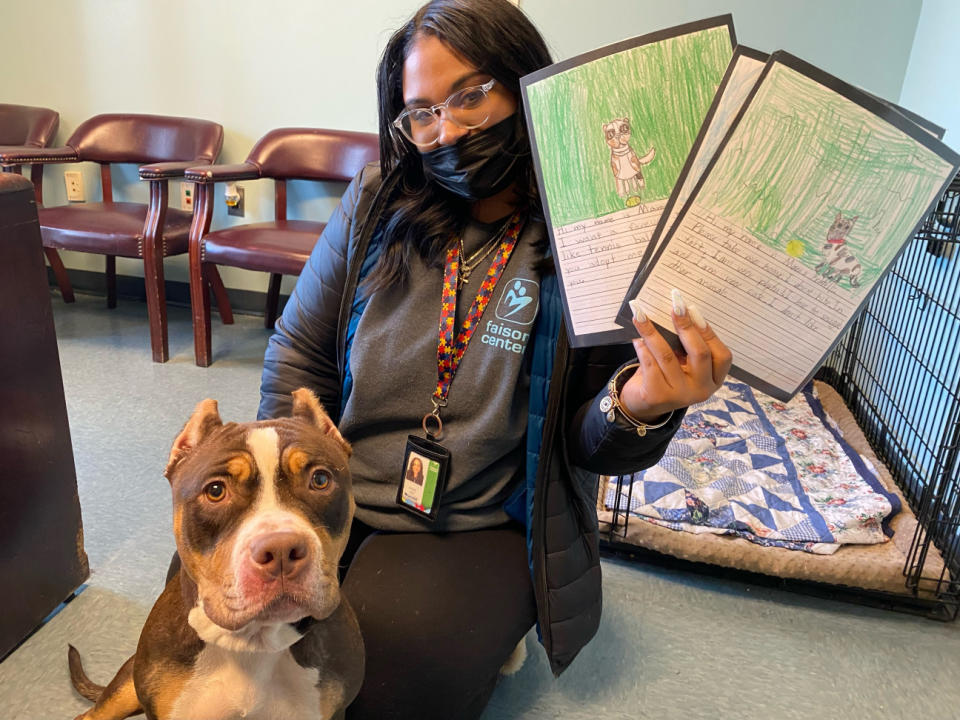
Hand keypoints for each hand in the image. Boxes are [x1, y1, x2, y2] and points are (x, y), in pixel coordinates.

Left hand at [619, 290, 731, 422]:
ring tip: (641, 315)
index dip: (708, 331)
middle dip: (686, 326)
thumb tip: (679, 312)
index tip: (692, 309)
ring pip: (668, 356)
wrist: (645, 404)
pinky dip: (642, 348)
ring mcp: (680, 395)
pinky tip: (637, 338)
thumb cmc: (668, 375)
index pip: (721, 355)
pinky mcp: (658, 396)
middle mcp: (701, 390)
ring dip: (653, 332)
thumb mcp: (684, 362)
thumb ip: (687, 345)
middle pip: (699, 353)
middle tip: (675, 306)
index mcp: (714, 380)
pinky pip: (650, 364)